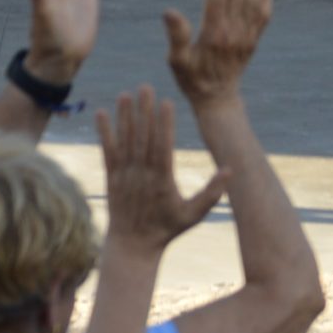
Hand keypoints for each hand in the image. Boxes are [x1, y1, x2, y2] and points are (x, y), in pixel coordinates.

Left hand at [97, 86, 229, 252]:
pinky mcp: (112, 177)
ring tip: (126, 94)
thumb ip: (212, 192)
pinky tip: (101, 114)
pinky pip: (107, 151)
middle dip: (144, 111)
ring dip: (125, 116)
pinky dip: (105, 132)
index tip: (165, 102)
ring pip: (125, 140)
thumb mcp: (195, 215)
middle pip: (143, 137)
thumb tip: (230, 170)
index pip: (163, 146)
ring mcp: (124, 175)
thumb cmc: (168, 229)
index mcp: (162, 181)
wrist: (133, 245)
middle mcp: (141, 175)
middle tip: (146, 87)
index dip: (163, 123)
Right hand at [164, 0, 271, 106]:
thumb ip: (176, 35)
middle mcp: (233, 33)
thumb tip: (169, 11)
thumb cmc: (192, 79)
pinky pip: (264, 15)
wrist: (217, 99)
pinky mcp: (254, 41)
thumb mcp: (176, 61)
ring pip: (254, 1)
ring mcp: (247, 36)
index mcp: (213, 34)